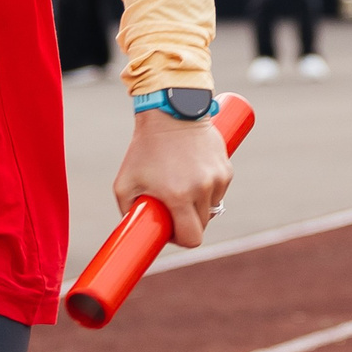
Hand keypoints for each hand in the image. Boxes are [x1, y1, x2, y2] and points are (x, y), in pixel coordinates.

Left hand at [114, 109, 232, 248]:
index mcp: (178, 195)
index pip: (192, 238)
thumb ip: (128, 212)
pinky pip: (219, 191)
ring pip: (212, 208)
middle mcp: (202, 188)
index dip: (181, 239)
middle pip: (203, 225)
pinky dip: (208, 188)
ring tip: (182, 184)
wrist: (171, 111)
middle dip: (188, 222)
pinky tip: (194, 172)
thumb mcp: (125, 182)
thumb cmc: (144, 147)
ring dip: (199, 204)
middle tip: (174, 208)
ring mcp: (217, 178)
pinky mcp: (226, 168)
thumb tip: (137, 233)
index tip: (172, 231)